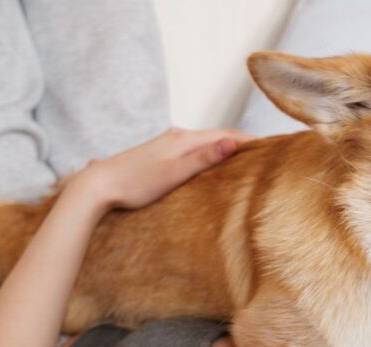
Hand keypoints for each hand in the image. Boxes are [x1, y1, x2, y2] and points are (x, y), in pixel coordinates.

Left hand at [64, 127, 254, 210]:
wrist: (98, 186)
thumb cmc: (135, 184)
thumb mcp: (174, 173)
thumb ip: (204, 158)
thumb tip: (233, 143)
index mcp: (183, 138)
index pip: (225, 135)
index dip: (249, 141)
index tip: (271, 148)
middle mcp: (176, 136)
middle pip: (217, 136)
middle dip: (240, 144)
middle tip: (264, 155)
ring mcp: (166, 144)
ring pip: (205, 143)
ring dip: (225, 149)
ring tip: (244, 160)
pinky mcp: (159, 155)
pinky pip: (193, 151)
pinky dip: (210, 155)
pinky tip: (212, 166)